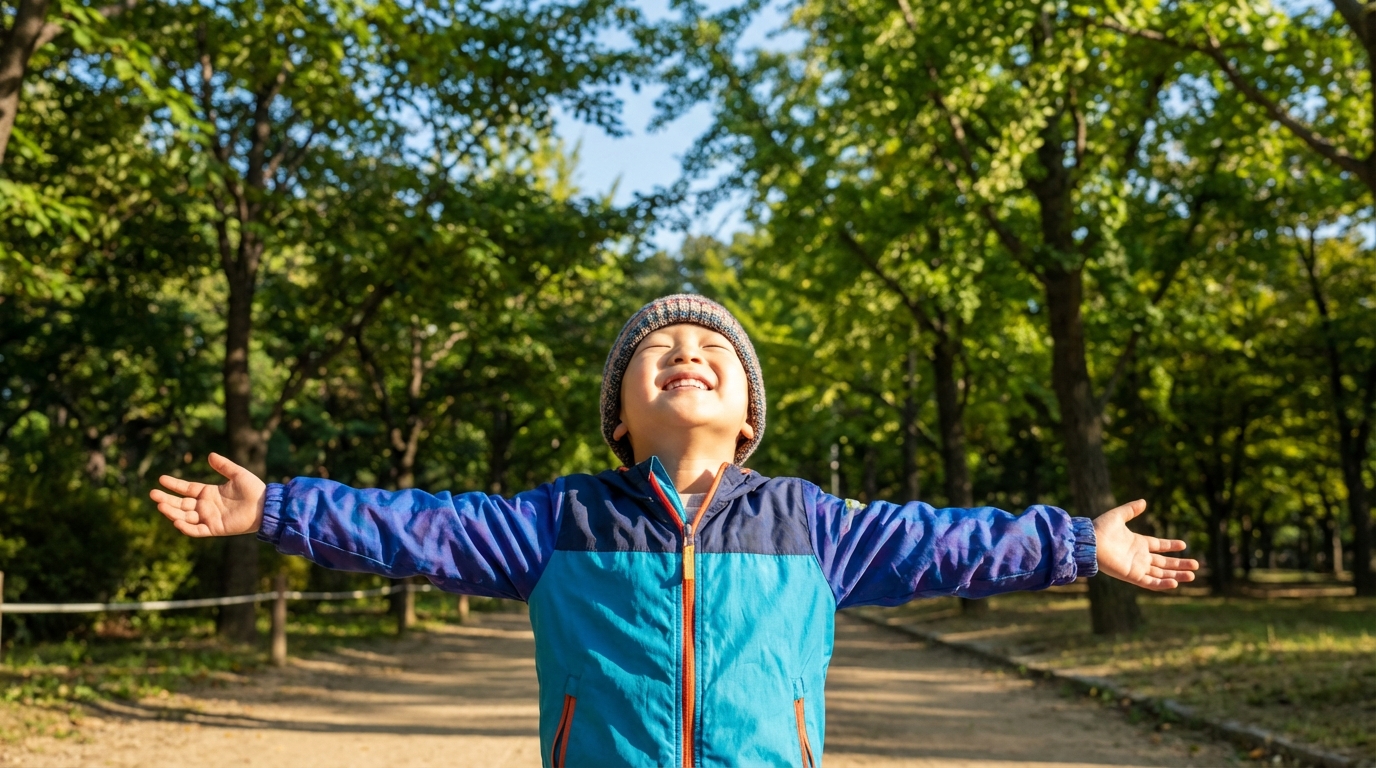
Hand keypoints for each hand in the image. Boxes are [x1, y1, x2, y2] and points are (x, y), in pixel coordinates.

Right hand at [150, 453, 265, 536]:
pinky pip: (197, 530)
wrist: (266, 506)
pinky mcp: (215, 528)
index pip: (186, 489)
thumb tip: (210, 455)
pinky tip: (176, 521)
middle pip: (181, 503)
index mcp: (209, 493)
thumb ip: (224, 466)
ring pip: (185, 516)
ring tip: (160, 506)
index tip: (160, 479)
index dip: (174, 484)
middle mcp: (206, 506)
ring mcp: (209, 518)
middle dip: (166, 499)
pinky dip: (186, 527)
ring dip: (172, 512)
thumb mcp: (238, 474)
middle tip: (152, 494)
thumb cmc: (254, 489)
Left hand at [1092, 499, 1197, 589]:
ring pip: (1161, 573)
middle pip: (1164, 562)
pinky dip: (1162, 584)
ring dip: (1176, 576)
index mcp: (1137, 542)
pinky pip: (1150, 582)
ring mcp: (1136, 567)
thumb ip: (1131, 509)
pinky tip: (1175, 583)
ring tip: (1192, 576)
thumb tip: (1143, 501)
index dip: (1170, 545)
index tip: (1184, 545)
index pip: (1158, 545)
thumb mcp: (1118, 516)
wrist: (1089, 542)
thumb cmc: (1100, 529)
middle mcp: (1139, 556)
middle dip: (1180, 564)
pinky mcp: (1132, 575)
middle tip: (1196, 565)